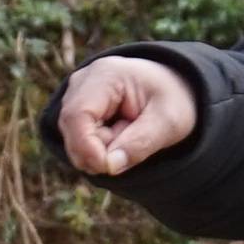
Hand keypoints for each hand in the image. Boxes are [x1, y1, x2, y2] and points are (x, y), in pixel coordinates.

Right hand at [56, 55, 199, 178]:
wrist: (172, 89)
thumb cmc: (172, 101)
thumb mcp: (169, 122)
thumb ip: (141, 143)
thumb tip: (110, 166)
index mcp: (106, 75)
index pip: (78, 115)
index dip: (86, 147)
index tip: (108, 168)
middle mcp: (82, 81)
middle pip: (72, 129)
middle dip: (98, 150)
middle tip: (132, 145)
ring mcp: (75, 95)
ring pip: (73, 138)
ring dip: (100, 149)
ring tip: (128, 133)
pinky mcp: (76, 110)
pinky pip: (78, 141)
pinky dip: (98, 147)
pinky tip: (118, 135)